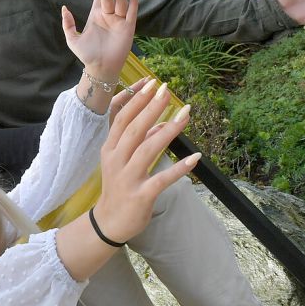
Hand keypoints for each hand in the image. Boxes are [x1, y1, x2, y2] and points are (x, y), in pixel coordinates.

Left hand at [62, 0, 137, 81]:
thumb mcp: (72, 39)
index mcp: (95, 16)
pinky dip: (133, 2)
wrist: (99, 68)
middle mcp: (108, 16)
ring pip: (121, 2)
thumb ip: (68, 23)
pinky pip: (132, 12)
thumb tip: (64, 7)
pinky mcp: (128, 28)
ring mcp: (119, 21)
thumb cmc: (86, 55)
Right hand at [94, 80, 200, 242]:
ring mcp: (128, 178)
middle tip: (168, 89)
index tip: (153, 84)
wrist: (109, 222)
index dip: (137, 101)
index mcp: (110, 149)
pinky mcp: (141, 195)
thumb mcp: (123, 162)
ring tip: (185, 114)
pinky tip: (195, 158)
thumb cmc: (118, 188)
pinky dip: (179, 168)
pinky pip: (162, 179)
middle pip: (134, 130)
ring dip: (168, 130)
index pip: (122, 119)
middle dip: (152, 108)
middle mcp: (116, 160)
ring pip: (148, 149)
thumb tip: (162, 125)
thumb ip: (140, 142)